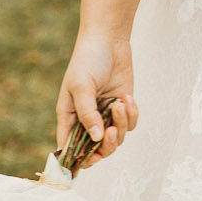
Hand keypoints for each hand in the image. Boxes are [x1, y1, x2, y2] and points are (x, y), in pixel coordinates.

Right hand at [56, 31, 137, 165]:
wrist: (108, 40)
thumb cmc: (87, 60)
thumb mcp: (81, 85)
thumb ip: (87, 113)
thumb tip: (94, 138)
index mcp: (69, 116)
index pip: (70, 147)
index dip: (77, 159)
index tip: (89, 160)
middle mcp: (87, 120)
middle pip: (96, 149)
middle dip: (106, 144)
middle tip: (112, 130)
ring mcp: (106, 115)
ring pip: (116, 138)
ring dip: (121, 124)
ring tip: (120, 103)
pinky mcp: (122, 108)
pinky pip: (130, 124)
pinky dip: (131, 115)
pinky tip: (127, 98)